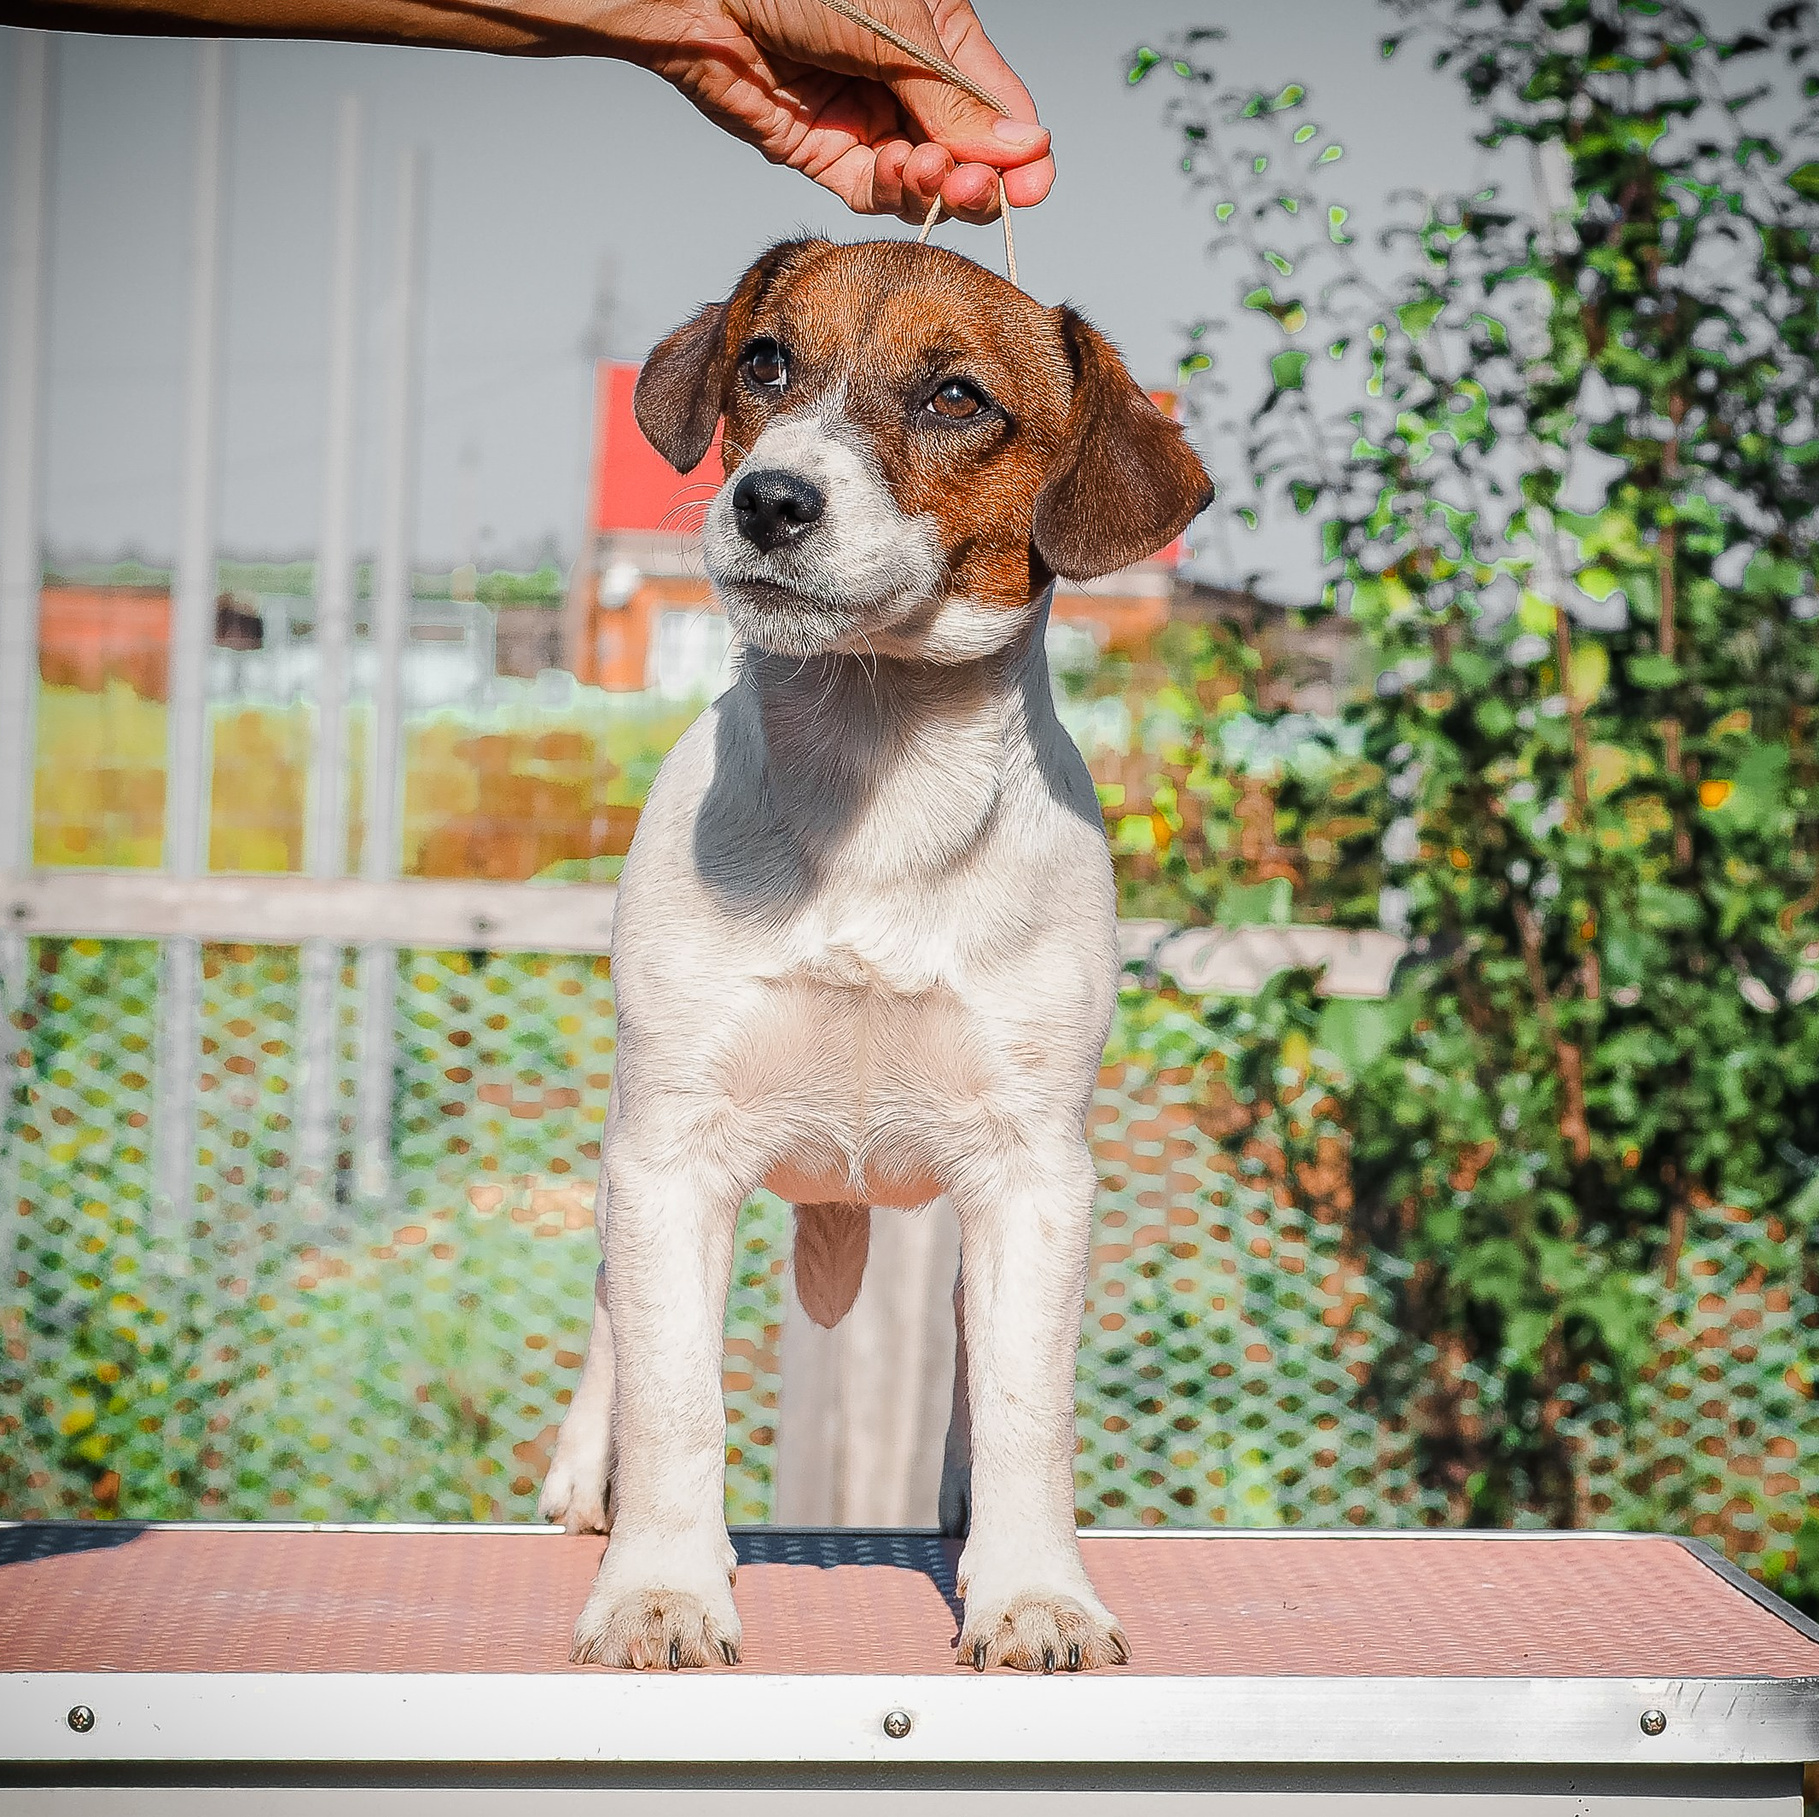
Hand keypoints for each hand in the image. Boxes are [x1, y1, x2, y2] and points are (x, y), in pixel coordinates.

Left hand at [605, 0, 1052, 224]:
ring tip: (929, 172)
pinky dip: (891, 192)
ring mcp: (868, 121)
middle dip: (979, 178)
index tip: (1033, 184)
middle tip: (975, 187)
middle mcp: (908, 85)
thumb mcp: (898, 34)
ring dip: (934, 187)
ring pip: (924, 182)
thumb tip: (1025, 148)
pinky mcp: (825, 153)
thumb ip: (956, 100)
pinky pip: (874, 191)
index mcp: (940, 38)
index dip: (1020, 153)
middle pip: (967, 155)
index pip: (998, 110)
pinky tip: (897, 173)